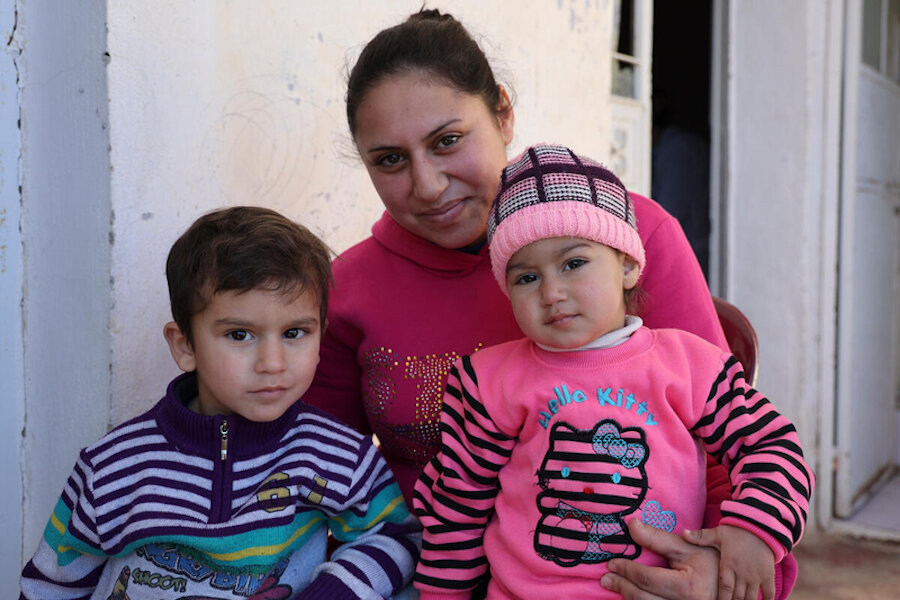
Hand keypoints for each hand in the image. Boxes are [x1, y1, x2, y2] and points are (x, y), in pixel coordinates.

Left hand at [600, 519, 718, 599]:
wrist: (732, 583)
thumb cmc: (711, 561)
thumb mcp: (685, 546)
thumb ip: (657, 538)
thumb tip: (631, 524)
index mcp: (687, 588)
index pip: (647, 579)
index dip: (627, 570)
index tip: (612, 564)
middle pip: (644, 598)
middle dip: (622, 587)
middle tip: (606, 578)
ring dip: (629, 597)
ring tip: (616, 586)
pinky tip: (632, 595)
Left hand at [684, 525, 774, 599]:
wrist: (760, 526)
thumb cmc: (736, 531)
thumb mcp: (717, 533)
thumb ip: (700, 537)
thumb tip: (683, 534)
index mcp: (728, 564)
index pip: (725, 587)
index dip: (722, 599)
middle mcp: (743, 572)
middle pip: (738, 596)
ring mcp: (756, 575)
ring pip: (752, 597)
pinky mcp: (767, 575)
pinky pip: (769, 592)